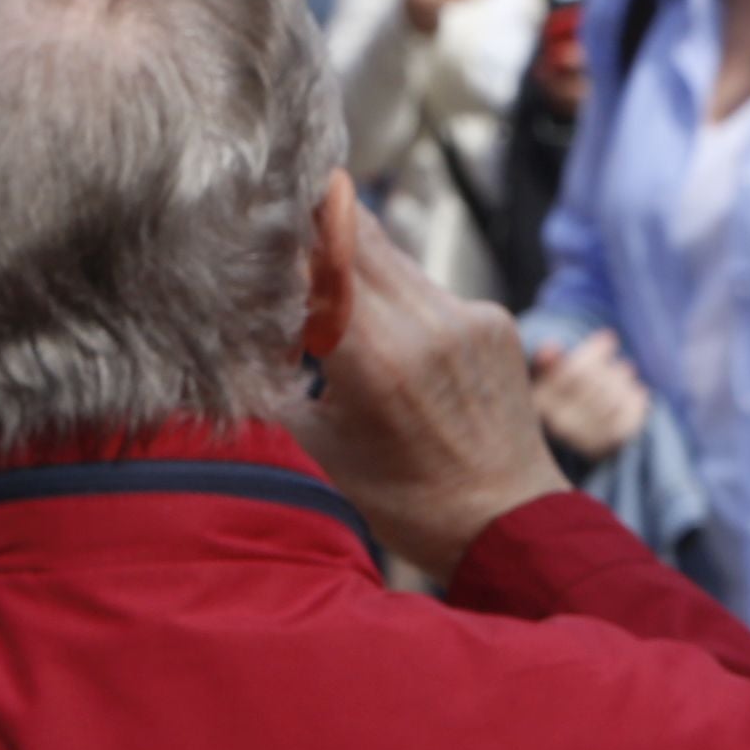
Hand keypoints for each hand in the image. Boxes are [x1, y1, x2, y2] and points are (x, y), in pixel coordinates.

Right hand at [280, 218, 563, 587]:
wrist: (509, 525)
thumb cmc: (405, 498)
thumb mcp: (317, 440)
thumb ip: (279, 375)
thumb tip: (240, 326)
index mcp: (372, 357)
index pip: (315, 254)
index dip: (279, 231)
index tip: (248, 227)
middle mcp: (424, 323)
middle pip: (354, 232)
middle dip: (311, 225)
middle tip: (276, 225)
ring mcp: (466, 317)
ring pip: (391, 255)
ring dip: (354, 261)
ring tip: (329, 290)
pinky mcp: (495, 320)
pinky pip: (429, 287)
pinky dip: (398, 298)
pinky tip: (394, 339)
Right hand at [529, 330, 653, 464]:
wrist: (565, 442)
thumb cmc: (552, 397)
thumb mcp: (541, 378)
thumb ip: (545, 364)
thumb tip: (551, 347)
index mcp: (540, 404)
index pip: (575, 372)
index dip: (597, 352)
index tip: (610, 337)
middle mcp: (561, 425)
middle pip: (598, 386)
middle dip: (612, 368)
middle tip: (621, 362)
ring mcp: (586, 439)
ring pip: (614, 400)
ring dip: (624, 382)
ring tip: (626, 373)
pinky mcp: (609, 446)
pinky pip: (630, 418)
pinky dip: (637, 400)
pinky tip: (637, 391)